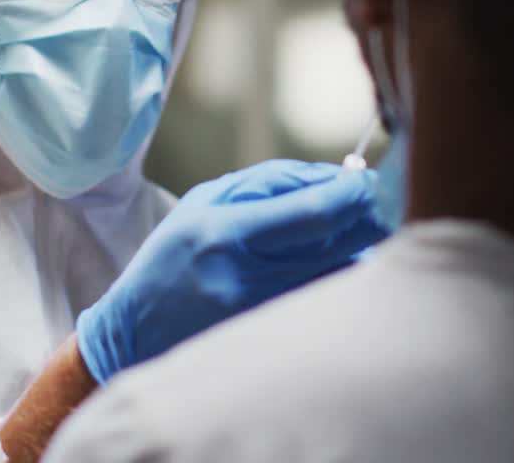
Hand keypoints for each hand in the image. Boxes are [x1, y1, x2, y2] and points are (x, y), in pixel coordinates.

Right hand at [76, 159, 384, 382]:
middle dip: (369, 217)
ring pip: (340, 274)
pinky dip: (341, 278)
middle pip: (339, 244)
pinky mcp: (271, 338)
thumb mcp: (209, 200)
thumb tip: (340, 176)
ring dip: (360, 248)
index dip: (356, 195)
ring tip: (356, 232)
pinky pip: (326, 300)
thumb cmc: (173, 255)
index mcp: (226, 233)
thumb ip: (274, 182)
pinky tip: (335, 266)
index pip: (314, 213)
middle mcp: (247, 277)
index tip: (373, 183)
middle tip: (378, 203)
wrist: (134, 331)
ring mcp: (262, 314)